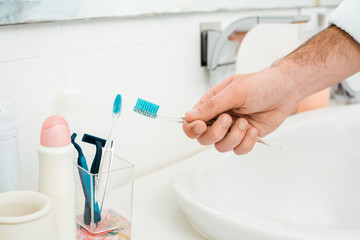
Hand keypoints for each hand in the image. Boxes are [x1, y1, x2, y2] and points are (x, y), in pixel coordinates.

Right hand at [183, 68, 299, 154]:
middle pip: (204, 139)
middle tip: (229, 119)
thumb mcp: (234, 92)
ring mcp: (232, 129)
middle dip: (217, 132)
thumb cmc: (260, 85)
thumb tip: (188, 116)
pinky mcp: (245, 138)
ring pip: (222, 147)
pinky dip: (247, 142)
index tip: (201, 126)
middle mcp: (219, 118)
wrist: (285, 90)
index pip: (191, 122)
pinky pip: (239, 150)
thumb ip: (211, 106)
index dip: (192, 128)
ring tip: (246, 123)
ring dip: (234, 137)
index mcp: (211, 105)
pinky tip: (254, 129)